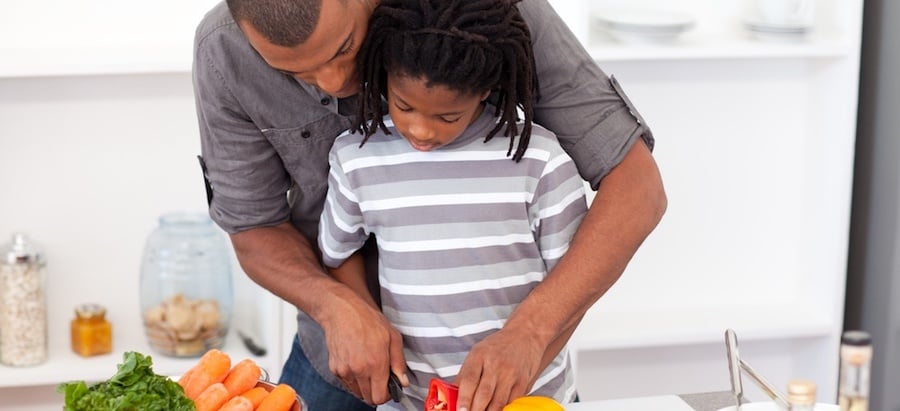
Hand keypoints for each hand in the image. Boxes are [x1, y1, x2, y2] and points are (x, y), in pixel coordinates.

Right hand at [319, 289, 406, 404]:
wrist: (341, 312)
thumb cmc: (367, 320)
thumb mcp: (392, 336)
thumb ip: (399, 362)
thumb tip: (403, 381)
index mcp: (375, 364)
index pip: (380, 398)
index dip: (388, 395)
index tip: (390, 387)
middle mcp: (358, 371)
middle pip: (368, 398)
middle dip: (377, 391)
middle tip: (381, 378)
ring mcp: (344, 371)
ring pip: (357, 392)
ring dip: (365, 386)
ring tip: (368, 368)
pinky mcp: (335, 369)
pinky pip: (347, 383)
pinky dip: (354, 379)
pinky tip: (358, 363)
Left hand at [454, 328, 544, 410]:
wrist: (526, 335)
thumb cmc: (497, 346)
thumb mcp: (477, 353)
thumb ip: (464, 375)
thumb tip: (450, 396)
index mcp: (479, 355)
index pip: (469, 380)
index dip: (463, 398)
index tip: (460, 410)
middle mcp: (495, 364)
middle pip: (483, 394)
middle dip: (475, 410)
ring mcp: (510, 374)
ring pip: (498, 402)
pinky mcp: (522, 383)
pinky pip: (510, 403)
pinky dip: (502, 410)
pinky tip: (495, 410)